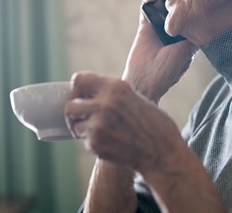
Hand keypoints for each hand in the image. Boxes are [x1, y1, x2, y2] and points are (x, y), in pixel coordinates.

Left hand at [65, 71, 182, 172]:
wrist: (162, 151)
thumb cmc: (151, 124)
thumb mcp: (133, 96)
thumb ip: (110, 92)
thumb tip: (84, 92)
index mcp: (115, 87)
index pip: (78, 80)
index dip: (76, 89)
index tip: (80, 96)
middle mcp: (104, 103)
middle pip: (70, 105)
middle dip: (75, 112)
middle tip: (83, 117)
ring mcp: (98, 125)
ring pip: (74, 124)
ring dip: (82, 128)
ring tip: (97, 131)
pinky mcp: (96, 143)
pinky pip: (83, 140)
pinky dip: (92, 142)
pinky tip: (108, 141)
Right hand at [122, 0, 197, 101]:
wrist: (142, 81)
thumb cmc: (166, 72)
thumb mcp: (185, 54)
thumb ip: (193, 37)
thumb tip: (205, 19)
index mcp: (186, 40)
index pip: (192, 19)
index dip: (193, 7)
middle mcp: (174, 33)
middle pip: (177, 11)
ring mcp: (159, 29)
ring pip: (163, 8)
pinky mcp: (145, 28)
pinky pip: (147, 11)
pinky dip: (148, 3)